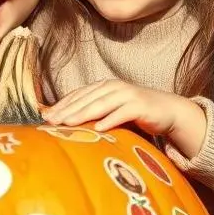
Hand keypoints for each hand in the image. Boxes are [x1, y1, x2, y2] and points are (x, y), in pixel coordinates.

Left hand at [44, 81, 206, 157]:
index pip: (78, 95)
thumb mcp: (111, 110)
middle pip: (85, 99)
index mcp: (103, 86)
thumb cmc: (135, 113)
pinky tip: (99, 128)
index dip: (61, 105)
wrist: (168, 110)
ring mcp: (127, 95)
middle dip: (67, 110)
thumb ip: (93, 113)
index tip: (45, 117)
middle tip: (51, 122)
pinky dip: (110, 120)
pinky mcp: (140, 106)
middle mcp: (113, 87)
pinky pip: (123, 113)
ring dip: (83, 114)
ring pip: (100, 104)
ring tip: (68, 124)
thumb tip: (65, 123)